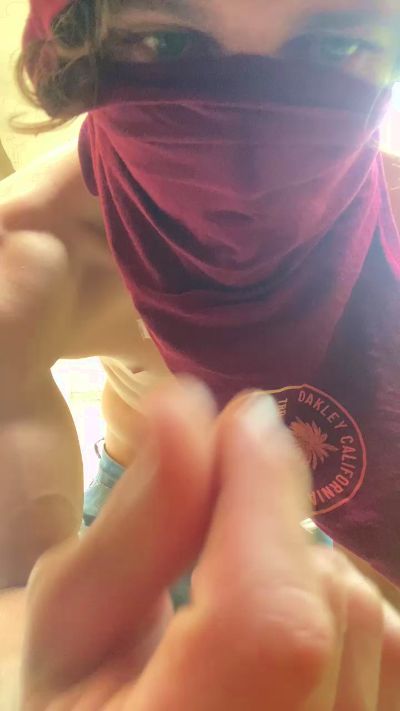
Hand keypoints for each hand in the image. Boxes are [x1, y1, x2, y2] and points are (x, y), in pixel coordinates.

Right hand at [22, 381, 399, 709]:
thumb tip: (186, 408)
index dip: (262, 497)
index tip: (240, 417)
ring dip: (300, 571)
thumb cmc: (82, 698)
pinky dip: (340, 605)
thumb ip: (136, 525)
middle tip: (202, 533)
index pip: (268, 623)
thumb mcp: (74, 619)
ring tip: (226, 600)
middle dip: (264, 533)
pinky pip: (391, 641)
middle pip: (327, 606)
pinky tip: (280, 628)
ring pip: (366, 613)